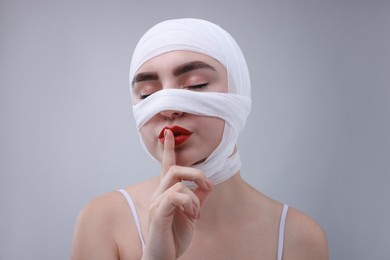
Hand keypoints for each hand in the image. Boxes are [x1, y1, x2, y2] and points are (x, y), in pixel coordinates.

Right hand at [142, 129, 211, 259]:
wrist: (163, 257)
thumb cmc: (173, 236)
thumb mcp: (191, 214)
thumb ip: (198, 197)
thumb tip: (207, 184)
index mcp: (166, 193)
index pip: (166, 166)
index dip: (168, 149)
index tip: (169, 132)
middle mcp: (159, 194)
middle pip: (175, 168)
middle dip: (196, 172)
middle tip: (208, 186)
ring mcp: (157, 203)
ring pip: (178, 182)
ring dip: (195, 196)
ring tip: (196, 212)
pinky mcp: (159, 213)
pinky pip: (175, 196)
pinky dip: (189, 203)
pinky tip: (192, 214)